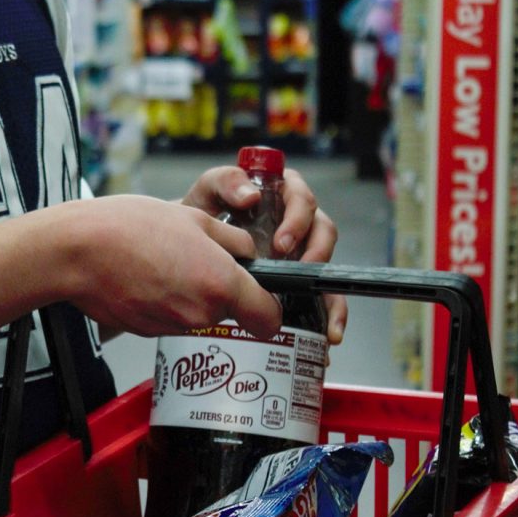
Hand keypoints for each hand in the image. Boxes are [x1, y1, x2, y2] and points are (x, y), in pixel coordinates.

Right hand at [62, 196, 281, 338]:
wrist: (76, 251)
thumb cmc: (128, 228)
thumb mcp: (193, 217)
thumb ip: (232, 240)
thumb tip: (248, 254)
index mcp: (221, 283)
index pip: (270, 318)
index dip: (270, 306)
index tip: (262, 293)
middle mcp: (202, 312)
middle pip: (231, 311)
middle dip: (222, 288)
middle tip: (197, 257)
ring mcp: (173, 325)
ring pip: (200, 313)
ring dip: (191, 292)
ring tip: (164, 261)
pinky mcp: (148, 331)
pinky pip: (171, 316)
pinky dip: (165, 300)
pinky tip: (146, 275)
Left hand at [180, 166, 347, 344]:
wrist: (186, 246)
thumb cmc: (203, 214)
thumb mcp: (209, 192)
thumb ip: (226, 182)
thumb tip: (251, 196)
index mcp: (282, 196)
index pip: (303, 199)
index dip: (298, 219)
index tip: (282, 242)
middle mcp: (297, 223)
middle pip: (323, 231)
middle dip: (315, 252)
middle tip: (294, 269)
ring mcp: (300, 251)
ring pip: (328, 264)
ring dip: (327, 286)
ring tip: (314, 301)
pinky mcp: (299, 278)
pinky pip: (324, 294)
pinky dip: (331, 313)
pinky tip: (329, 333)